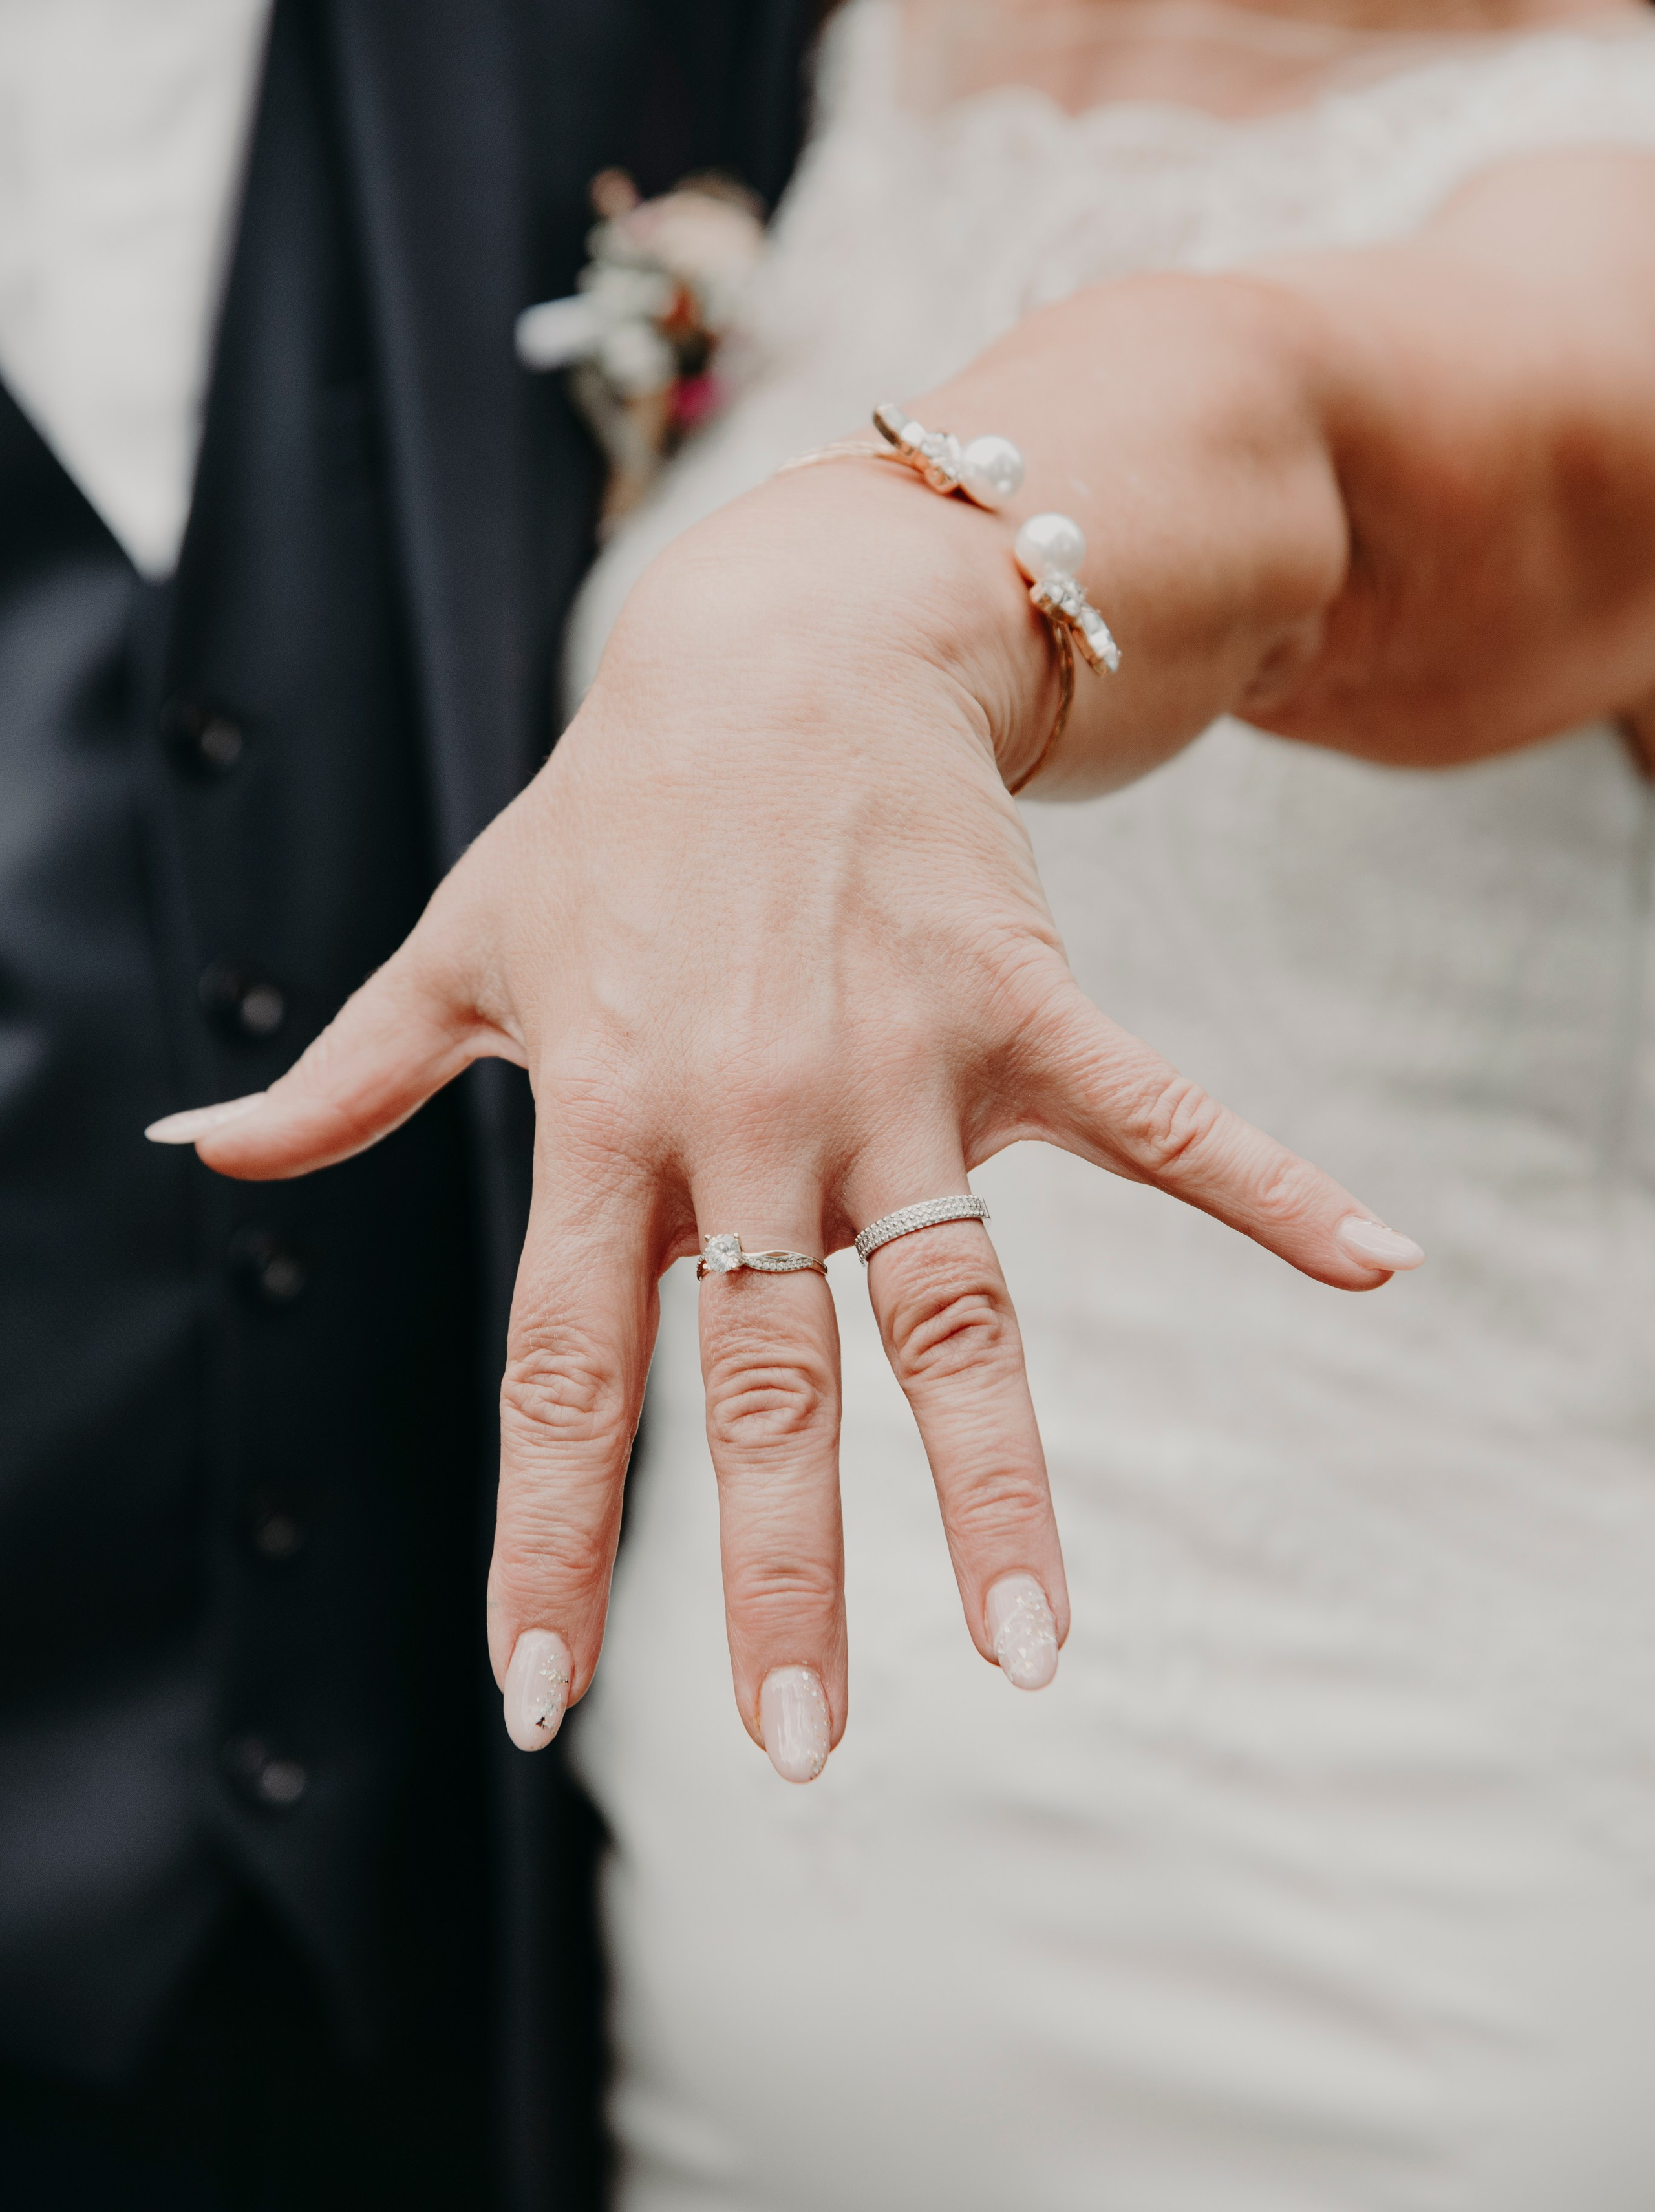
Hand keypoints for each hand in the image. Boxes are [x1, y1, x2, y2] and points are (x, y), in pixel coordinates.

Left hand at [148, 459, 1421, 1777]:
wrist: (778, 650)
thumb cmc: (609, 818)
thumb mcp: (461, 944)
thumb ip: (342, 1074)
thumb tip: (205, 1154)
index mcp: (604, 1120)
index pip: (563, 1371)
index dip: (551, 1543)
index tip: (543, 1705)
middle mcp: (750, 1119)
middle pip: (762, 1383)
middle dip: (775, 1577)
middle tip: (802, 1754)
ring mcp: (899, 1067)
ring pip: (954, 1308)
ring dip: (993, 1485)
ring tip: (1033, 1648)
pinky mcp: (1026, 1010)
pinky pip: (1162, 1119)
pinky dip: (1269, 1193)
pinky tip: (1376, 1269)